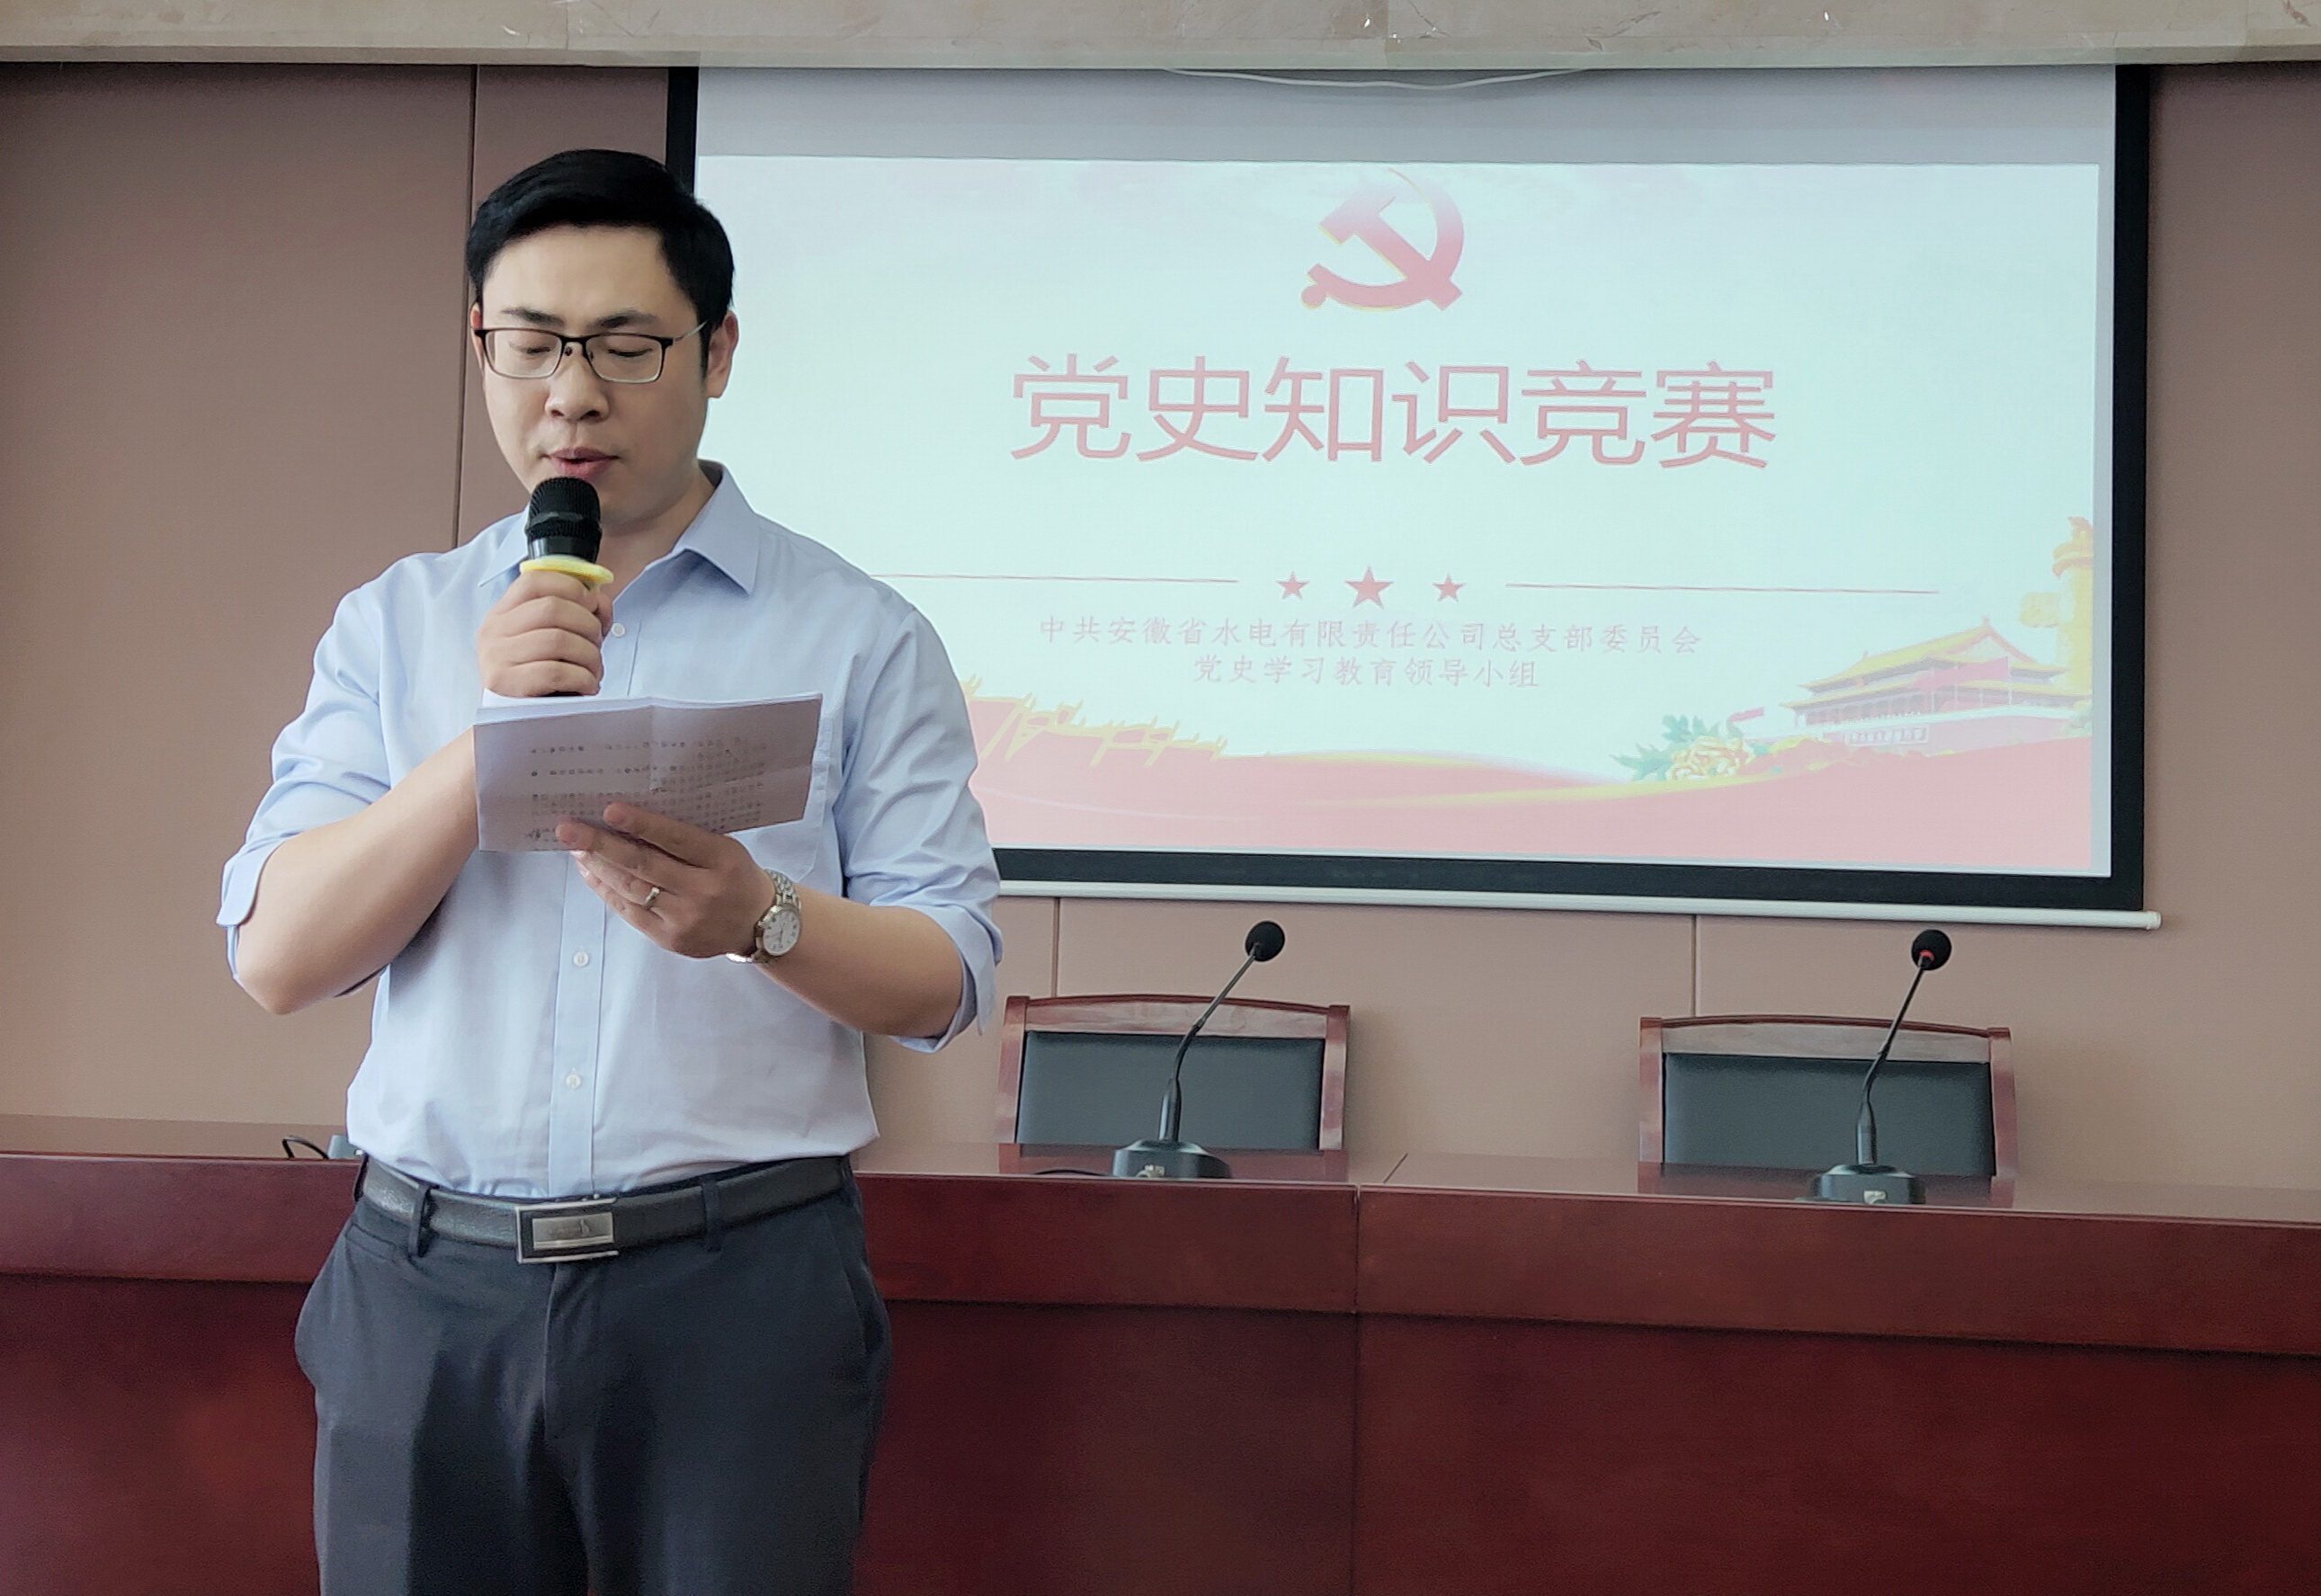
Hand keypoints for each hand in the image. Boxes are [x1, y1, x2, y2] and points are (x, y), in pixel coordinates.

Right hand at [477, 570, 612, 696]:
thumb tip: (601, 601)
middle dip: (588, 625)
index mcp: (502, 614)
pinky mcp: (506, 684)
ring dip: (589, 655)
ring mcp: (496, 657)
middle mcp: (493, 631)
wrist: (513, 723)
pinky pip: (556, 672)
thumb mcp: (554, 642)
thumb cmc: (539, 681)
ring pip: (558, 639)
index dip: (570, 586)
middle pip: (552, 608)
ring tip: (594, 670)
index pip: (534, 581)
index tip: (591, 603)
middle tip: (596, 644)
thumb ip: (578, 616)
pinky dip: (583, 678)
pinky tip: (588, 685)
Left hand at [560, 804, 777, 959]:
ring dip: (598, 866)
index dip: (642, 824)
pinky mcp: (670, 939)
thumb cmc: (736, 875)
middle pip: (645, 866)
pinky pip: (630, 912)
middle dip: (602, 845)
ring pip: (632, 889)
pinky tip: (592, 873)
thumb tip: (629, 819)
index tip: (609, 810)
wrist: (758, 924)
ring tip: (575, 847)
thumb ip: (686, 837)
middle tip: (569, 829)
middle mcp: (704, 892)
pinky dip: (607, 890)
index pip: (677, 839)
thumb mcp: (725, 848)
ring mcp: (685, 919)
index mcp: (723, 860)